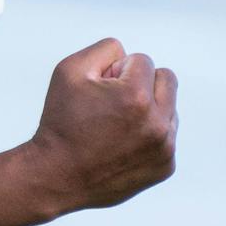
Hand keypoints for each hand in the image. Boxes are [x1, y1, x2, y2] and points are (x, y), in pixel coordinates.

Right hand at [26, 37, 177, 212]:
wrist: (55, 177)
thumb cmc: (61, 122)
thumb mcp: (70, 69)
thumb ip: (106, 49)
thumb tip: (129, 57)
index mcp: (137, 96)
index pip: (143, 61)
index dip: (116, 72)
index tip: (99, 93)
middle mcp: (157, 124)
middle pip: (166, 79)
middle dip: (141, 84)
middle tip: (112, 104)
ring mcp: (164, 148)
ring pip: (169, 107)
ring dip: (148, 108)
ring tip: (117, 125)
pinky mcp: (165, 166)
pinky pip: (167, 134)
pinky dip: (149, 134)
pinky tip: (123, 144)